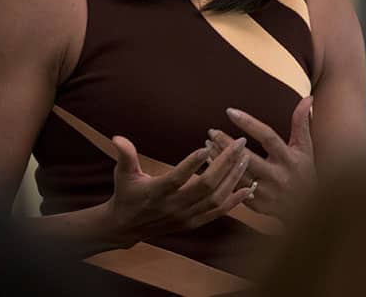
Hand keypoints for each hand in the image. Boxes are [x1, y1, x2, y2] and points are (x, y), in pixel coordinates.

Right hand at [102, 134, 252, 244]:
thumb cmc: (126, 193)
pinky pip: (218, 212)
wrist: (127, 227)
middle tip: (239, 143)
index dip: (191, 164)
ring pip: (216, 199)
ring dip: (233, 178)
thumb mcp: (123, 173)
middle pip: (205, 187)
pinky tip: (248, 187)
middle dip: (225, 164)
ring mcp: (186, 217)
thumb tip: (117, 138)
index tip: (206, 146)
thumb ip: (125, 155)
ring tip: (245, 158)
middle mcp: (174, 206)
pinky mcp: (194, 223)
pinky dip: (235, 201)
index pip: (177, 178)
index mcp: (157, 192)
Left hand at [206, 96, 316, 219]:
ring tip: (207, 143)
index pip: (267, 137)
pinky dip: (222, 175)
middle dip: (227, 144)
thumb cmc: (305, 172)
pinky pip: (234, 189)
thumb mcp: (305, 148)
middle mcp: (278, 176)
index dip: (248, 123)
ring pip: (237, 174)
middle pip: (247, 158)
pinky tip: (210, 164)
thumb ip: (302, 123)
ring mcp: (267, 193)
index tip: (229, 111)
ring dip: (220, 159)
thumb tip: (307, 97)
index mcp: (289, 159)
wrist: (309, 210)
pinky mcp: (257, 205)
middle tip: (211, 131)